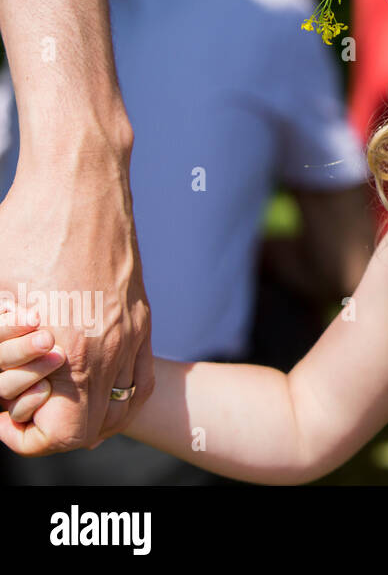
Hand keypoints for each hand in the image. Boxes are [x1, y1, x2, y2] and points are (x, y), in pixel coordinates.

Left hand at [0, 143, 154, 454]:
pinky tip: (94, 383)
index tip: (1, 417)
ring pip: (122, 406)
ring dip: (89, 416)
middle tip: (22, 407)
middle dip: (54, 430)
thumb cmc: (25, 230)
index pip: (64, 435)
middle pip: (94, 430)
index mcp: (74, 349)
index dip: (25, 438)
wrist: (81, 181)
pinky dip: (118, 393)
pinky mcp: (140, 313)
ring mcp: (133, 329)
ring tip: (55, 402)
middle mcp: (112, 346)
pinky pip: (140, 376)